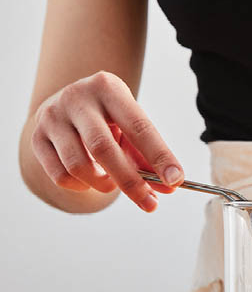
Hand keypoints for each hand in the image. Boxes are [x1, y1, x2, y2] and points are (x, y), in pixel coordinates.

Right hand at [31, 71, 182, 210]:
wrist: (67, 102)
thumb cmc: (109, 118)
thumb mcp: (131, 126)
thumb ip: (149, 156)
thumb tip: (169, 187)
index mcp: (108, 88)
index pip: (139, 127)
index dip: (159, 156)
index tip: (175, 180)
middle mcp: (76, 98)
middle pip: (103, 148)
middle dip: (131, 182)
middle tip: (150, 204)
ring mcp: (52, 117)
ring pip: (78, 166)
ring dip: (104, 184)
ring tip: (113, 181)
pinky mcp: (37, 137)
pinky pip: (61, 176)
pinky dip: (82, 186)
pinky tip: (90, 177)